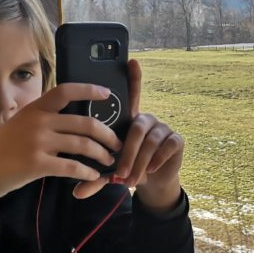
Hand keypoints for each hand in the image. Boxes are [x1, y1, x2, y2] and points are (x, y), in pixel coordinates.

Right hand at [0, 83, 121, 229]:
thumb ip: (43, 119)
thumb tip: (74, 119)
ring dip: (101, 154)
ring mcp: (37, 142)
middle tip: (117, 143)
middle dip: (107, 134)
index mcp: (35, 109)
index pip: (65, 91)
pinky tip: (93, 175)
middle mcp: (37, 121)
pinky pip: (71, 167)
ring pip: (82, 145)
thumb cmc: (1, 149)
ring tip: (109, 161)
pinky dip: (86, 172)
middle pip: (84, 122)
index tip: (107, 94)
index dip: (89, 89)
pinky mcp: (36, 164)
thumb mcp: (20, 124)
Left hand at [73, 59, 183, 210]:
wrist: (151, 183)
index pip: (133, 93)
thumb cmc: (127, 168)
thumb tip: (77, 192)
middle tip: (119, 172)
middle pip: (136, 127)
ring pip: (150, 141)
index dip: (134, 77)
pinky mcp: (176, 140)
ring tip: (130, 179)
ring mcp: (163, 128)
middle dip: (127, 152)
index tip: (132, 60)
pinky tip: (149, 171)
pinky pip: (166, 147)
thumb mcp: (110, 171)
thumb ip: (95, 178)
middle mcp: (147, 119)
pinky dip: (156, 161)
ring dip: (139, 162)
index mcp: (130, 120)